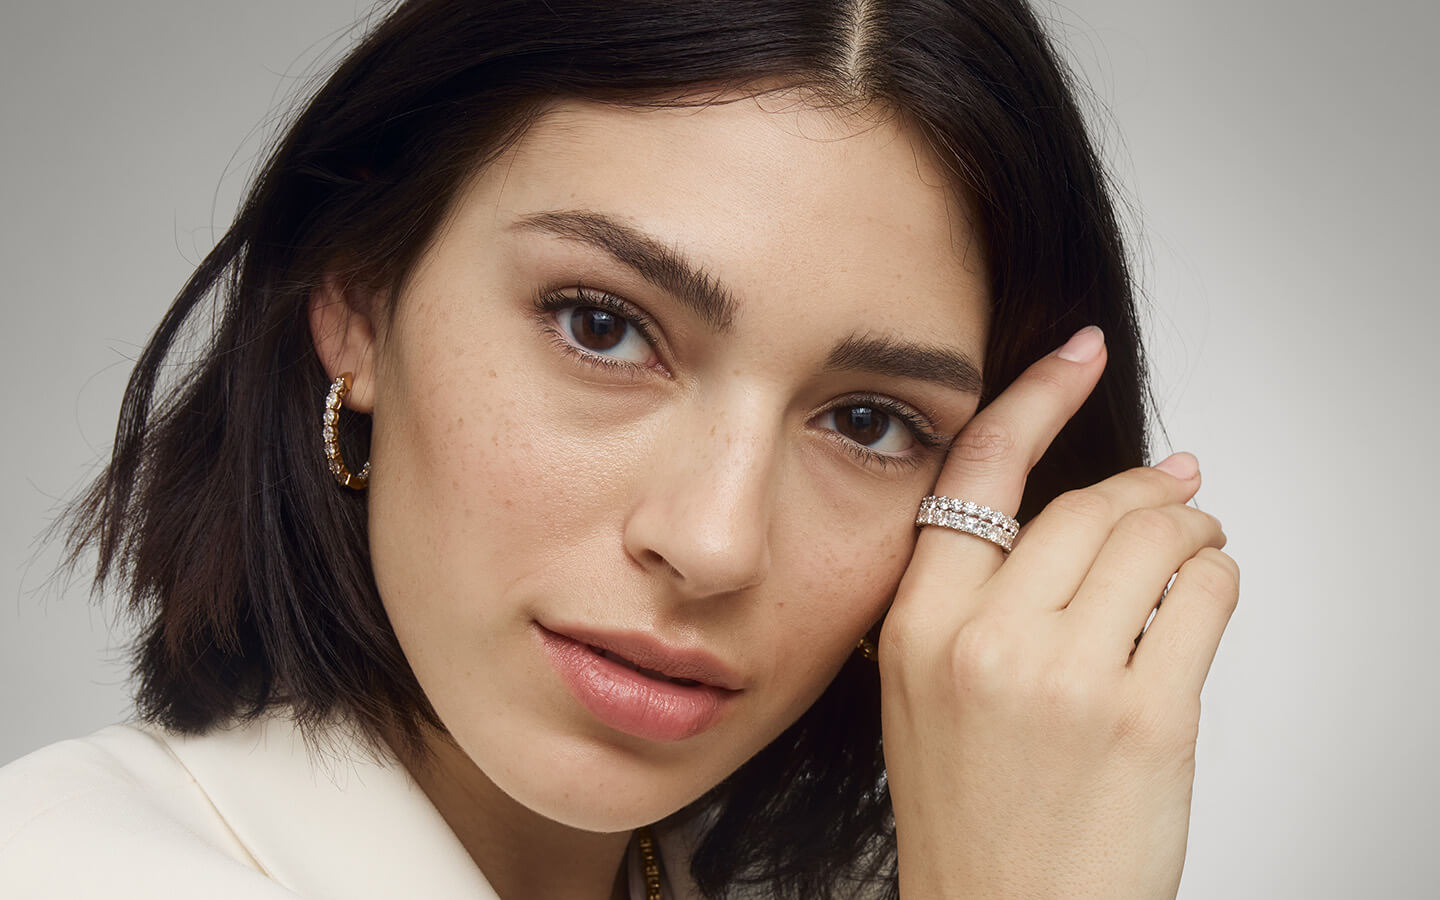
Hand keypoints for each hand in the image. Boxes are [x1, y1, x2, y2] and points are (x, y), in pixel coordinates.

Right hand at [878, 326, 1238, 899]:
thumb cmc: (971, 815)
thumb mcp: (927, 691)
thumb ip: (976, 599)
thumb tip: (1073, 517)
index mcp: (919, 626)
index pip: (979, 472)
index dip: (1035, 397)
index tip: (1077, 353)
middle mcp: (986, 641)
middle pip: (1088, 505)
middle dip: (1149, 489)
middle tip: (1178, 489)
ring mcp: (1067, 678)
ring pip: (1156, 539)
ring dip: (1193, 530)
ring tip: (1199, 546)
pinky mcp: (1146, 718)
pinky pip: (1205, 597)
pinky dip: (1220, 582)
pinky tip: (1208, 597)